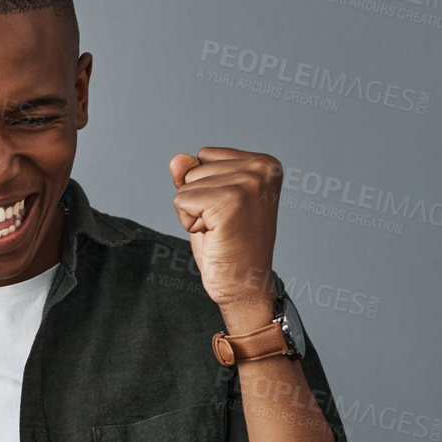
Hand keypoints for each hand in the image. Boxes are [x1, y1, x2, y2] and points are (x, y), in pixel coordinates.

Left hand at [169, 146, 282, 312]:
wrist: (245, 286)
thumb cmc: (228, 246)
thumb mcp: (208, 202)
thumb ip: (193, 175)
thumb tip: (177, 158)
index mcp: (264, 163)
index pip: (205, 156)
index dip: (206, 188)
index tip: (229, 212)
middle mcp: (261, 168)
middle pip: (194, 169)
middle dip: (199, 200)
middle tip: (225, 226)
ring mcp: (247, 182)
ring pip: (185, 185)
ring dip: (194, 213)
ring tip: (220, 231)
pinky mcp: (229, 200)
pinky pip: (181, 200)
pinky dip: (189, 223)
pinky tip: (214, 236)